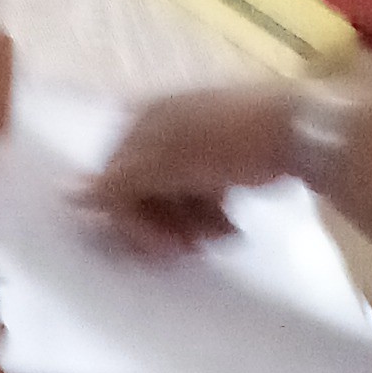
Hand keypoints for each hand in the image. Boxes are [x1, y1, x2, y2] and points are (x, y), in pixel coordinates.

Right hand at [75, 86, 338, 253]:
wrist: (303, 128)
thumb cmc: (228, 146)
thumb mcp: (169, 167)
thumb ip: (119, 184)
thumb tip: (68, 195)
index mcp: (142, 120)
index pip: (113, 181)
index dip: (129, 220)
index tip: (158, 252)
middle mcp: (163, 123)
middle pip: (144, 189)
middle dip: (162, 224)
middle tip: (188, 249)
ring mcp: (198, 134)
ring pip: (176, 193)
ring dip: (189, 224)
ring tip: (218, 238)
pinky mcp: (228, 149)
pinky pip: (204, 189)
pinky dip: (211, 212)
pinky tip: (231, 227)